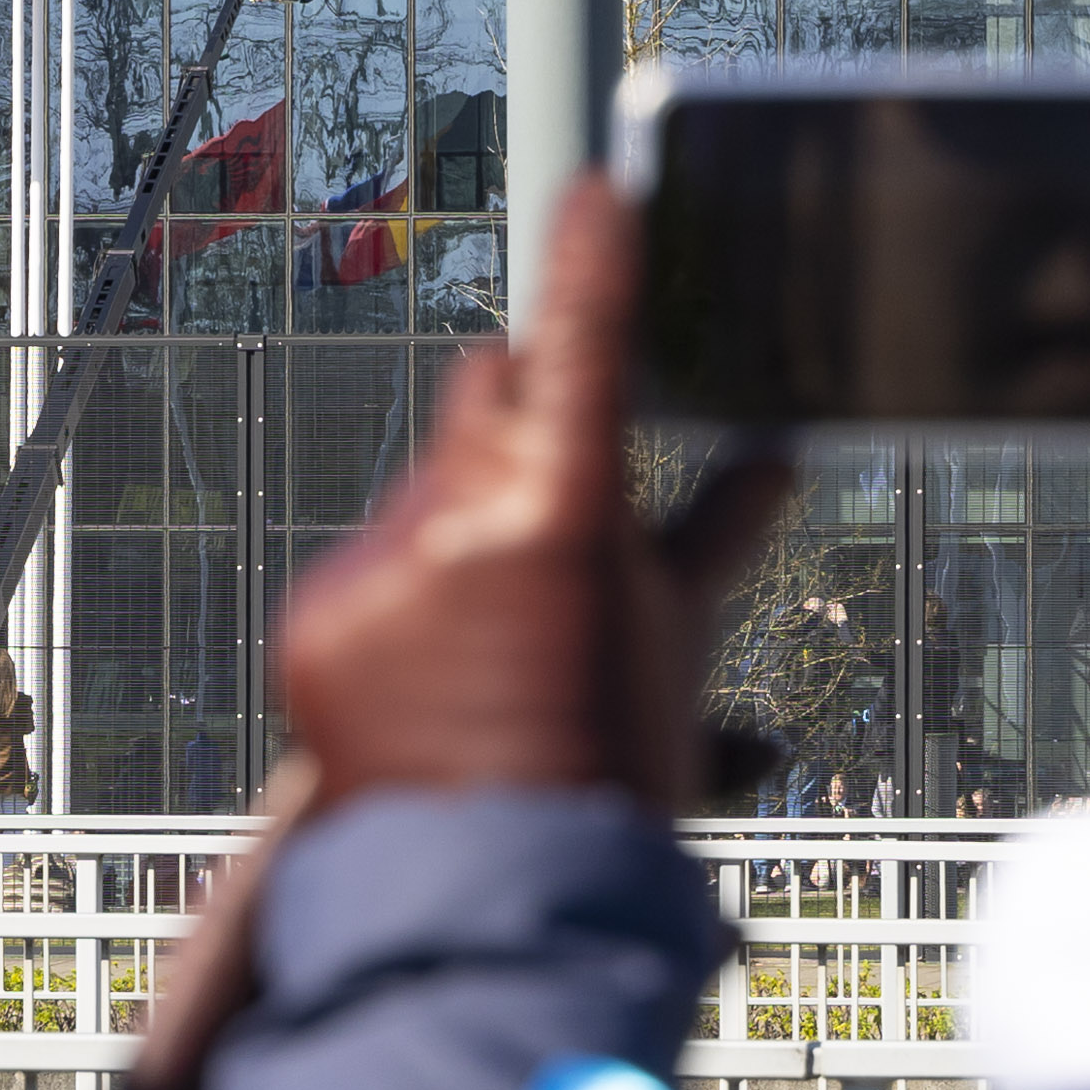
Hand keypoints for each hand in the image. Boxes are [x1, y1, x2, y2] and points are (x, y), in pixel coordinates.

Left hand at [275, 174, 773, 811]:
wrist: (494, 899)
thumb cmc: (610, 775)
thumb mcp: (679, 642)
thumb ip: (716, 533)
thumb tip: (774, 454)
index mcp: (563, 516)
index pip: (583, 348)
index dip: (595, 261)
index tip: (601, 190)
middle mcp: (457, 523)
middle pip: (486, 398)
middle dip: (524, 420)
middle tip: (565, 496)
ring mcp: (374, 570)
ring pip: (430, 485)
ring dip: (469, 524)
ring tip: (510, 643)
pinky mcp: (315, 616)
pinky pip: (372, 562)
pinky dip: (408, 595)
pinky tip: (445, 676)